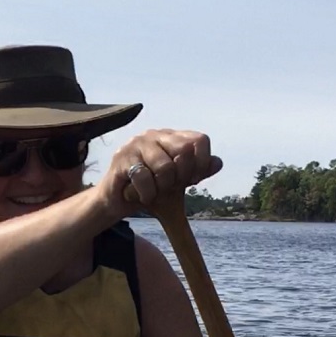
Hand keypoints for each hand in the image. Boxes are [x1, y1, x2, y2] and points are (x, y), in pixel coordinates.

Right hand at [101, 129, 222, 213]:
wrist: (117, 201)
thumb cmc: (151, 189)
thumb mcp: (178, 183)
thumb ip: (198, 172)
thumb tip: (217, 163)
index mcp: (172, 137)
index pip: (200, 140)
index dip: (202, 163)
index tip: (193, 180)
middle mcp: (155, 135)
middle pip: (185, 150)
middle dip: (182, 176)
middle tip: (171, 187)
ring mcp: (137, 144)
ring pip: (165, 166)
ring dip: (163, 187)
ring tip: (155, 192)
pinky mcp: (121, 158)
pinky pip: (143, 177)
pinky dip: (147, 193)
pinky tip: (143, 196)